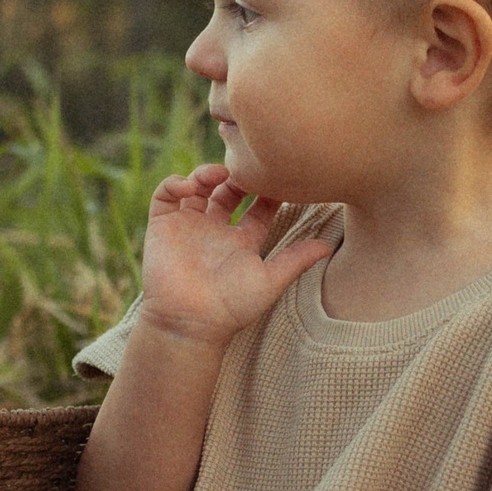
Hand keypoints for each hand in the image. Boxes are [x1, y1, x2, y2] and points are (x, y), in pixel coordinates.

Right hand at [138, 165, 331, 345]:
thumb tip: (328, 246)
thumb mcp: (270, 280)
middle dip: (237, 176)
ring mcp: (188, 227)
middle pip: (228, 191)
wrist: (189, 321)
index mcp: (242, 242)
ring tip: (218, 174)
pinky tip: (190, 187)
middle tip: (246, 169)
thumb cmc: (231, 307)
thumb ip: (297, 259)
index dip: (268, 191)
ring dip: (206, 173)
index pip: (259, 208)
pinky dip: (175, 183)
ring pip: (197, 187)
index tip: (278, 177)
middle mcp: (215, 231)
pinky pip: (165, 195)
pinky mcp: (162, 226)